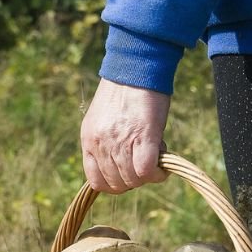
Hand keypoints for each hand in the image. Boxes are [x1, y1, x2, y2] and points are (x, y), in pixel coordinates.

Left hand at [80, 78, 169, 193]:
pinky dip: (157, 174)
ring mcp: (119, 143)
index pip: (96, 181)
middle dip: (134, 180)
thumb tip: (126, 164)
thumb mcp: (104, 119)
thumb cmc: (124, 90)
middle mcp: (100, 144)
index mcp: (88, 139)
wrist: (136, 66)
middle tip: (145, 163)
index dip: (115, 184)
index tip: (128, 174)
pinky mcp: (142, 138)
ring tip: (156, 157)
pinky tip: (163, 166)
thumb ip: (108, 142)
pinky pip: (147, 171)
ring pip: (133, 180)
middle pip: (117, 184)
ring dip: (148, 176)